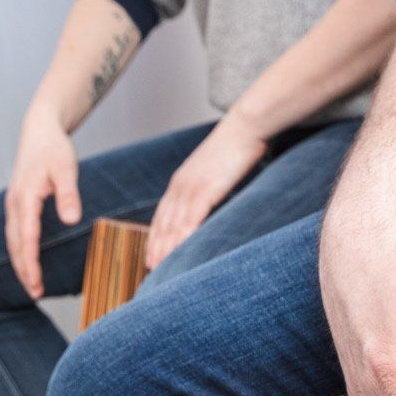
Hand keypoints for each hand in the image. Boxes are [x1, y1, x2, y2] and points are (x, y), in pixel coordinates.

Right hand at [5, 107, 81, 298]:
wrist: (39, 130)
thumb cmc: (54, 149)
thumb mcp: (66, 169)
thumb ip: (69, 194)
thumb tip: (71, 220)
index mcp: (25, 198)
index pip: (27, 238)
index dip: (31, 263)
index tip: (36, 283)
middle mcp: (14, 204)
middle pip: (15, 245)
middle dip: (24, 271)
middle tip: (35, 294)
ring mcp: (13, 205)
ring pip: (13, 241)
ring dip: (20, 264)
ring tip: (32, 286)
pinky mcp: (17, 204)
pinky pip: (16, 234)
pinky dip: (20, 251)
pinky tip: (29, 263)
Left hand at [146, 112, 269, 270]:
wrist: (244, 126)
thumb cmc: (235, 146)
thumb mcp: (215, 169)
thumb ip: (208, 186)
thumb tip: (209, 202)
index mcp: (181, 180)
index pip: (163, 213)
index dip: (155, 235)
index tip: (152, 252)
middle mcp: (181, 185)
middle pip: (163, 222)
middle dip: (156, 246)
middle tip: (151, 268)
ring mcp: (192, 188)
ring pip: (173, 225)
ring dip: (166, 248)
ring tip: (162, 267)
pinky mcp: (206, 190)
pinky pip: (191, 219)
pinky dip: (183, 238)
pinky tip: (180, 253)